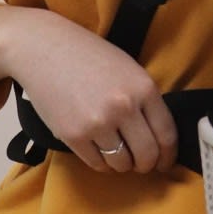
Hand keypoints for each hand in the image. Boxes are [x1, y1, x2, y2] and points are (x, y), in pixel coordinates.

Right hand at [0, 6, 177, 174]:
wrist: (43, 48)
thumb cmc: (87, 55)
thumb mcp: (128, 69)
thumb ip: (145, 99)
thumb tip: (158, 136)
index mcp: (143, 88)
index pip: (167, 134)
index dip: (168, 155)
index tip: (164, 163)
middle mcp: (124, 107)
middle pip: (147, 155)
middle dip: (146, 165)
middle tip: (141, 164)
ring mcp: (98, 123)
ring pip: (122, 163)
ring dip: (122, 164)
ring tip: (116, 153)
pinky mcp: (73, 135)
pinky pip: (97, 164)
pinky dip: (101, 163)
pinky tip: (98, 150)